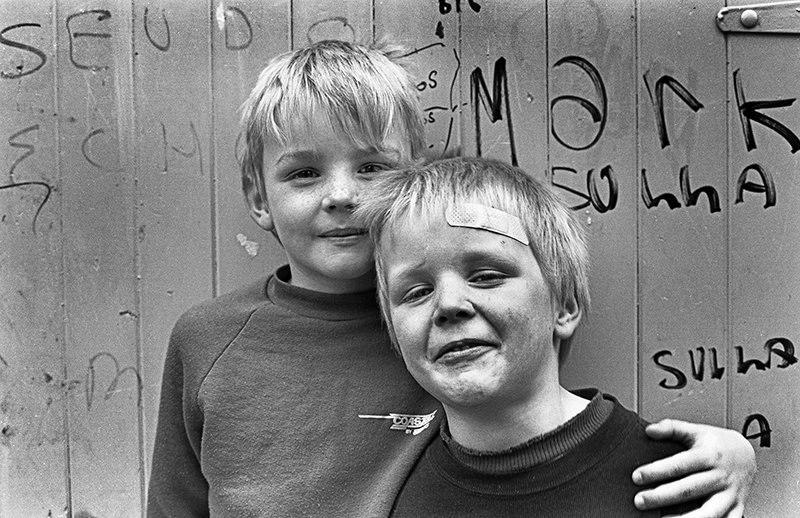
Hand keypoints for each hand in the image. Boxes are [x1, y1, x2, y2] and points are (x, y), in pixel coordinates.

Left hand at [632, 419, 755, 517]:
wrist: (748, 455)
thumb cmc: (717, 444)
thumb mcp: (696, 431)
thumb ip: (672, 428)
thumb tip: (649, 430)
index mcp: (710, 455)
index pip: (680, 465)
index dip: (657, 471)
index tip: (637, 476)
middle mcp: (721, 476)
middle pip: (689, 489)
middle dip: (662, 497)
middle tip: (640, 500)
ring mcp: (730, 495)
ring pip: (709, 513)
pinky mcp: (736, 509)